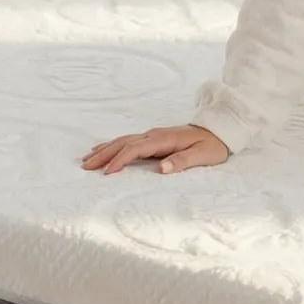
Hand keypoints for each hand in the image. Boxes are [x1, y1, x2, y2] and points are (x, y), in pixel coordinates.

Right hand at [80, 125, 228, 175]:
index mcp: (164, 140)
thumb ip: (182, 161)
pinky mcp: (152, 138)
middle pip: (123, 143)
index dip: (120, 160)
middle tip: (85, 167)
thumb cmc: (211, 146)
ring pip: (122, 141)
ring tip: (87, 159)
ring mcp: (152, 135)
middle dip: (104, 155)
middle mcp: (154, 135)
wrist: (218, 130)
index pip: (136, 149)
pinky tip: (102, 148)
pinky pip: (127, 140)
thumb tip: (161, 168)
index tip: (107, 172)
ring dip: (104, 150)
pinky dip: (112, 145)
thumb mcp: (202, 156)